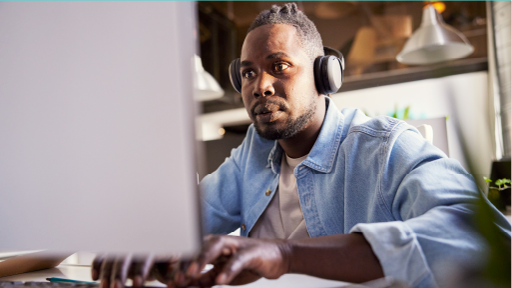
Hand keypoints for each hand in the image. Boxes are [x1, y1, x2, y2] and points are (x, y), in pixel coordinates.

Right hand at [91, 253, 177, 287]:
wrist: (154, 251)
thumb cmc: (162, 261)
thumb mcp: (168, 264)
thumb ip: (169, 265)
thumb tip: (172, 265)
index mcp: (152, 247)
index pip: (145, 257)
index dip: (141, 270)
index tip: (139, 283)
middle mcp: (135, 245)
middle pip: (125, 257)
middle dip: (120, 273)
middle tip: (117, 287)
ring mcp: (123, 247)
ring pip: (111, 257)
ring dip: (106, 273)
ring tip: (105, 287)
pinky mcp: (113, 251)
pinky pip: (102, 255)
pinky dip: (97, 265)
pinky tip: (96, 277)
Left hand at [171, 235, 290, 286]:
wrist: (276, 258)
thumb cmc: (246, 263)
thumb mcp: (220, 274)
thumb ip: (202, 279)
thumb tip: (181, 285)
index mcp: (209, 246)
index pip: (187, 252)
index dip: (172, 262)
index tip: (158, 274)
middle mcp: (219, 242)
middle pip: (196, 248)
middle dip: (182, 263)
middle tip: (171, 277)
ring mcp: (234, 245)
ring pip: (213, 248)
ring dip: (200, 260)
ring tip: (190, 275)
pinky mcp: (249, 252)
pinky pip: (237, 261)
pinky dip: (228, 270)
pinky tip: (221, 280)